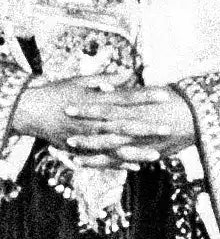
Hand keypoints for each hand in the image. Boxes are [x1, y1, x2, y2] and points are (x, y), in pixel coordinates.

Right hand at [12, 78, 195, 170]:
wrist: (31, 110)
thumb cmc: (60, 92)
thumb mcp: (82, 81)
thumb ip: (108, 79)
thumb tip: (129, 72)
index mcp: (96, 101)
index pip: (126, 98)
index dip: (145, 97)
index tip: (166, 95)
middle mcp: (93, 120)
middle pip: (124, 125)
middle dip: (147, 128)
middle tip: (168, 129)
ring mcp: (86, 137)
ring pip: (115, 146)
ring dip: (136, 151)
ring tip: (157, 155)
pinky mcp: (79, 150)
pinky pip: (101, 159)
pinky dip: (118, 163)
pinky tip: (136, 167)